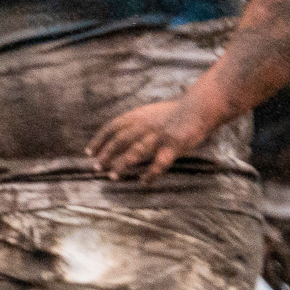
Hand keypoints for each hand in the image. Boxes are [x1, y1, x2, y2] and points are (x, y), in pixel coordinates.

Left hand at [85, 98, 211, 182]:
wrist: (200, 106)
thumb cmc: (173, 113)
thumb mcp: (148, 113)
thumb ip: (133, 125)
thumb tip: (114, 140)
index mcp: (138, 116)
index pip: (112, 127)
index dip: (99, 140)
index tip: (89, 152)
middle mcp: (145, 125)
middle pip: (120, 140)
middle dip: (106, 154)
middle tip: (97, 167)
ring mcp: (159, 135)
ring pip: (136, 152)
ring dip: (122, 164)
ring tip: (113, 176)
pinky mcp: (173, 145)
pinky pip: (159, 163)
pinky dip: (150, 174)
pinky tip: (143, 182)